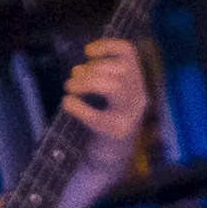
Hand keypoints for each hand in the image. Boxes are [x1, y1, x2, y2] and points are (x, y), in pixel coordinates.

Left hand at [62, 37, 148, 189]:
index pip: (130, 54)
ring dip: (87, 83)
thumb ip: (97, 80)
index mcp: (136, 85)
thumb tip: (78, 68)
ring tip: (70, 88)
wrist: (109, 161)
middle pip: (120, 70)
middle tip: (72, 79)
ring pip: (115, 86)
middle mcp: (138, 98)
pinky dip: (78, 107)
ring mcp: (129, 117)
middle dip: (91, 70)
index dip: (108, 46)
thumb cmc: (104, 124)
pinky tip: (68, 104)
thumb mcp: (106, 97)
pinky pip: (97, 116)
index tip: (87, 51)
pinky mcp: (115, 134)